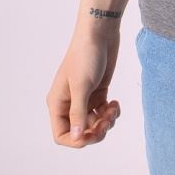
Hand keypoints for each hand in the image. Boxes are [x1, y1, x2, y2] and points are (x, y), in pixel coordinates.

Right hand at [47, 28, 121, 147]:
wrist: (101, 33)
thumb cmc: (85, 55)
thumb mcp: (81, 86)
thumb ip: (78, 113)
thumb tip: (77, 138)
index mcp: (58, 102)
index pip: (61, 133)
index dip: (75, 140)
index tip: (91, 136)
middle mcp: (69, 103)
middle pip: (80, 132)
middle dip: (95, 131)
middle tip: (106, 123)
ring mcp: (84, 98)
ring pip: (94, 123)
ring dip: (105, 122)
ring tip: (113, 109)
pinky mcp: (98, 92)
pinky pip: (103, 112)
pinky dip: (110, 112)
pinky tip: (115, 103)